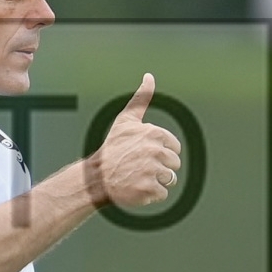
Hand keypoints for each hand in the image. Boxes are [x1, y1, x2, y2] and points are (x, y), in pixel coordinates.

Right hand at [91, 73, 181, 206]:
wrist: (96, 177)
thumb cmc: (112, 149)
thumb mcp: (126, 121)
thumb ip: (141, 99)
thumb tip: (149, 76)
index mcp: (154, 133)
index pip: (175, 147)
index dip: (161, 152)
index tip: (143, 154)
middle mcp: (155, 151)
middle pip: (174, 164)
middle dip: (160, 167)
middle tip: (139, 167)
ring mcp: (152, 171)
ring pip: (170, 179)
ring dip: (156, 181)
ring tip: (138, 178)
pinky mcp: (149, 190)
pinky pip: (162, 194)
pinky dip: (151, 195)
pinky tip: (136, 188)